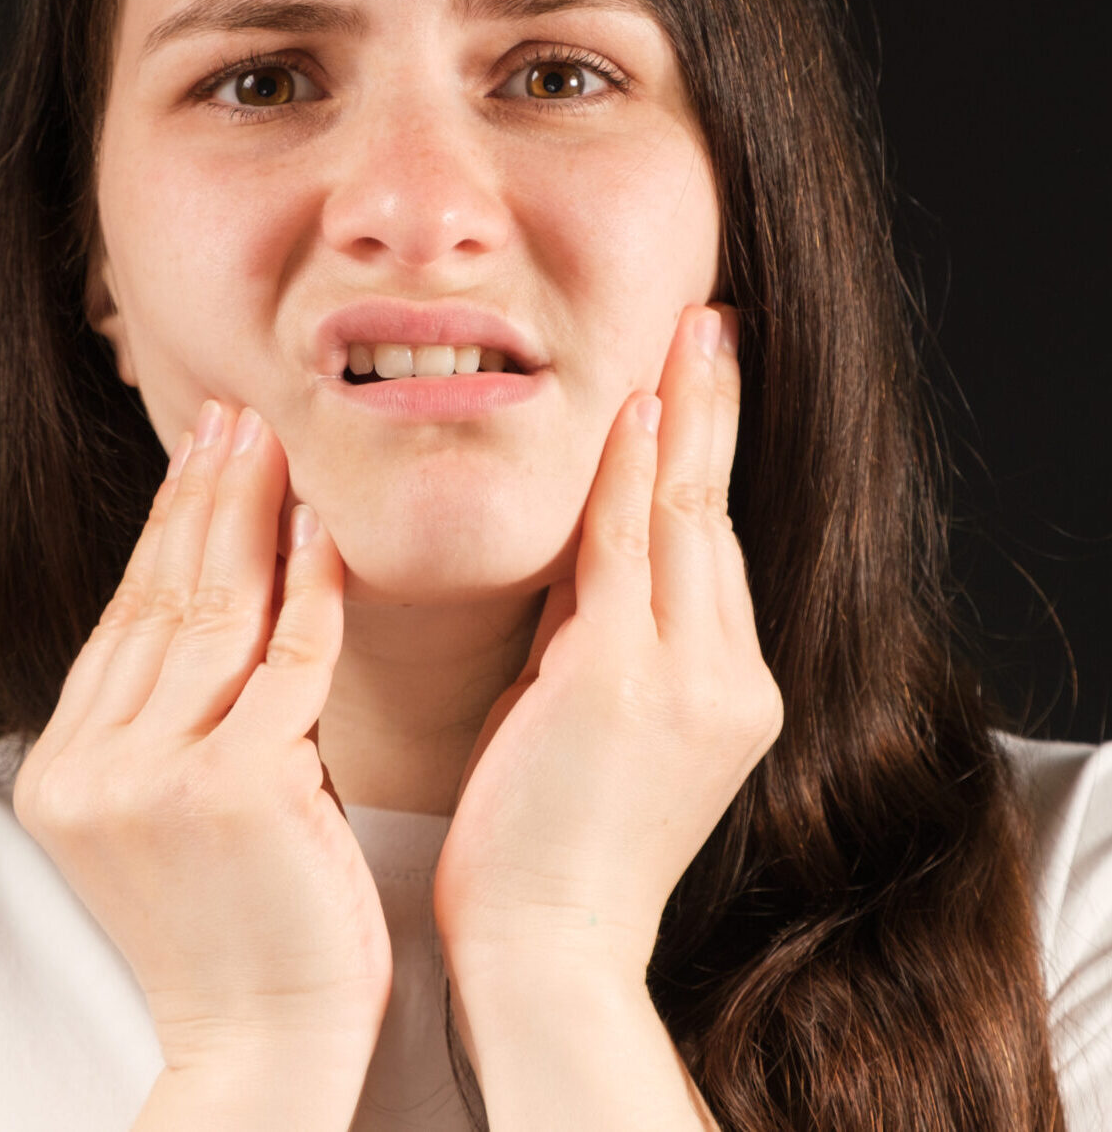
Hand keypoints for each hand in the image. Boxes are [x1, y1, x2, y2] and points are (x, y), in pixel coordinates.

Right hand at [13, 400, 392, 1077]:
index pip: (126, 618)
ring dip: (248, 513)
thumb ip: (180, 713)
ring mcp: (159, 775)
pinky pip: (289, 656)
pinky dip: (311, 585)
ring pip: (215, 611)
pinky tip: (324, 526)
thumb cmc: (246, 923)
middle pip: (161, 597)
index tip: (198, 457)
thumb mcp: (179, 807)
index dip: (164, 528)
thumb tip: (222, 592)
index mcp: (70, 766)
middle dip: (201, 496)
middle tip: (230, 417)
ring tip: (269, 442)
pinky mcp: (237, 786)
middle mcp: (96, 764)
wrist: (262, 1046)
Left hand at [433, 303, 781, 991]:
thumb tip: (578, 548)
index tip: (697, 384)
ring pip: (684, 517)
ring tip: (692, 334)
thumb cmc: (546, 839)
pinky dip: (628, 476)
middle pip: (713, 514)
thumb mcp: (586, 716)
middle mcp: (727, 678)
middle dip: (712, 411)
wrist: (546, 951)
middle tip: (712, 324)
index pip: (708, 547)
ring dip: (685, 415)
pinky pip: (623, 553)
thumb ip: (594, 629)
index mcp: (726, 690)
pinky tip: (638, 408)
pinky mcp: (627, 685)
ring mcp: (688, 681)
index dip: (702, 457)